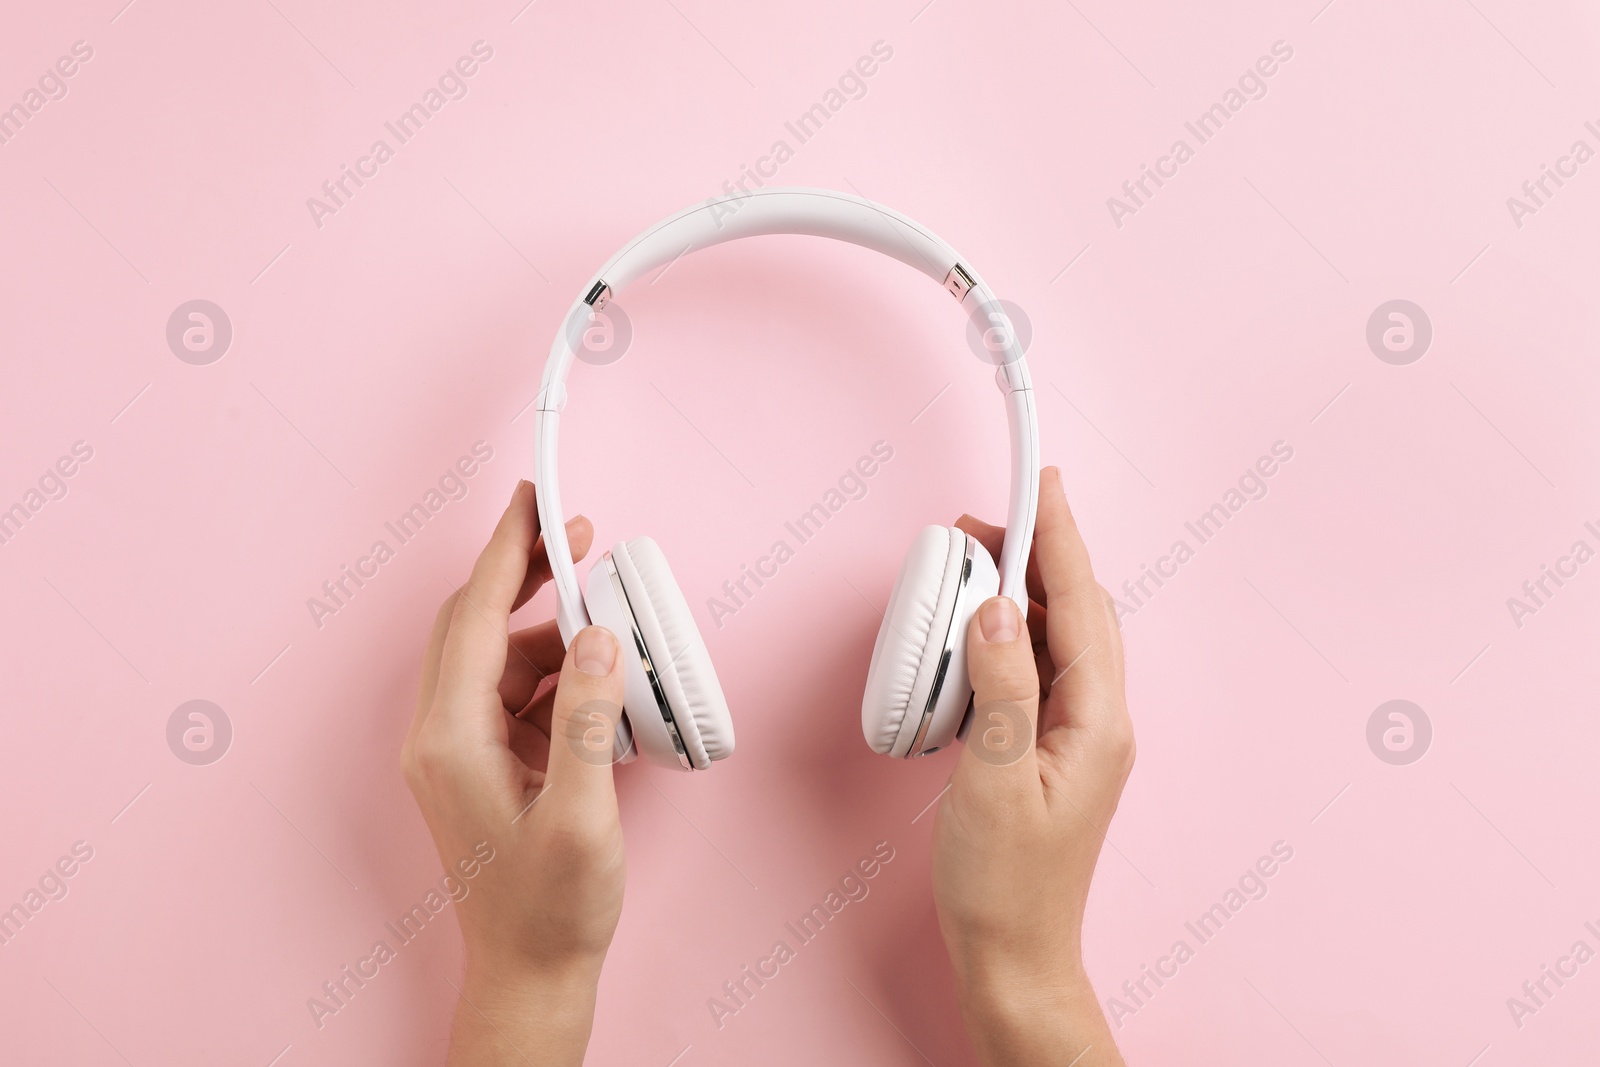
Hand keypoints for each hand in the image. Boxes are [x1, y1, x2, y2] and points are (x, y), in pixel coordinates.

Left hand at [402, 479, 626, 1065]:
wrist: (531, 972)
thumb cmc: (550, 907)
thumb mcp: (583, 814)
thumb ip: (589, 719)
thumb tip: (597, 638)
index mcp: (450, 739)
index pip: (472, 617)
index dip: (505, 552)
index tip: (532, 501)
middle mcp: (442, 735)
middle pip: (475, 624)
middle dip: (525, 575)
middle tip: (578, 538)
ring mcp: (460, 750)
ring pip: (498, 657)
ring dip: (550, 629)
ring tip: (608, 615)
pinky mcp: (485, 765)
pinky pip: (516, 694)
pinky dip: (556, 673)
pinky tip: (599, 676)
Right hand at [932, 467, 1133, 1066]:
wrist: (1013, 953)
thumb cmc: (1003, 881)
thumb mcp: (992, 779)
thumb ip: (999, 688)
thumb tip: (998, 609)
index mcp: (1098, 721)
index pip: (1083, 605)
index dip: (1061, 537)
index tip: (1043, 483)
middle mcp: (1100, 720)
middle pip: (1081, 611)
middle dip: (1041, 554)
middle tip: (986, 520)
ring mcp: (1080, 735)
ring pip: (1063, 637)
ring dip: (1026, 592)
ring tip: (979, 562)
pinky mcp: (1054, 748)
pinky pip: (1042, 668)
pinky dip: (1015, 634)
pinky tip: (984, 630)